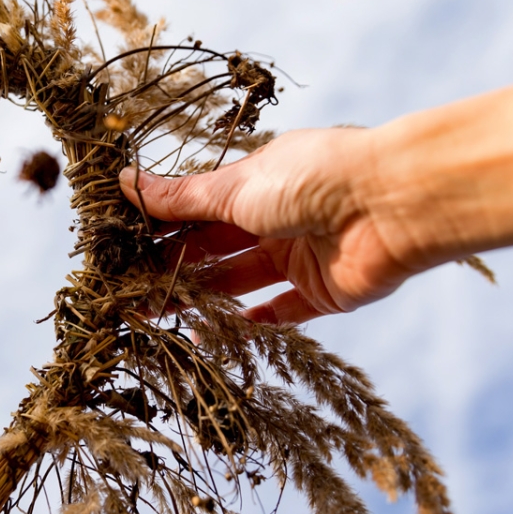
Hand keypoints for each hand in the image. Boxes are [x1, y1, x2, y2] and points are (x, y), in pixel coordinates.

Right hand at [121, 128, 408, 323]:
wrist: (392, 204)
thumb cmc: (312, 178)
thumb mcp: (235, 186)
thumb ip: (181, 197)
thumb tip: (126, 181)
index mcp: (254, 184)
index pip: (196, 209)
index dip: (160, 228)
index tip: (120, 249)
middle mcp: (275, 218)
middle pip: (212, 249)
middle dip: (170, 268)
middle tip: (127, 293)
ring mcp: (298, 257)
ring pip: (237, 282)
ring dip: (198, 298)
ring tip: (153, 315)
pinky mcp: (322, 293)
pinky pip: (281, 314)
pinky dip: (250, 324)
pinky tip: (213, 335)